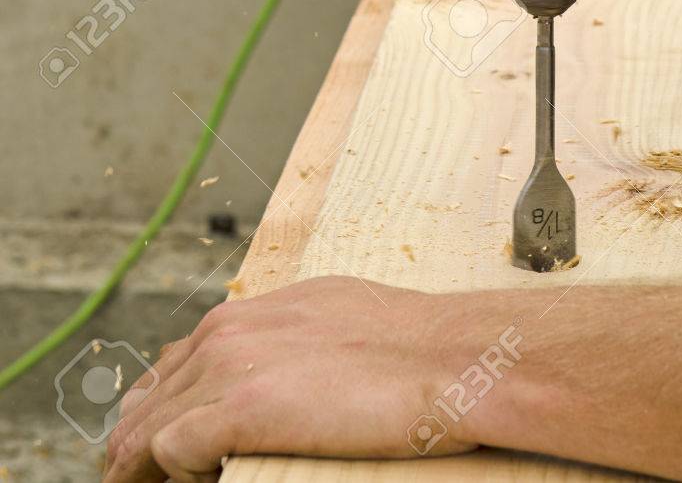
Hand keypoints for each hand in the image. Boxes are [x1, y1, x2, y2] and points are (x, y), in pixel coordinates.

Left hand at [103, 276, 483, 480]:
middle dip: (137, 444)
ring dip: (140, 465)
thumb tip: (275, 369)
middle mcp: (227, 331)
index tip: (157, 445)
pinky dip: (169, 472)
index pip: (171, 367)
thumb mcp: (329, 317)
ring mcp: (231, 367)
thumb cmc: (406, 343)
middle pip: (149, 399)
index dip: (159, 411)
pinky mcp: (242, 408)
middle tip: (137, 479)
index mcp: (246, 313)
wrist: (445, 356)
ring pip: (147, 428)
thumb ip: (285, 339)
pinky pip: (171, 450)